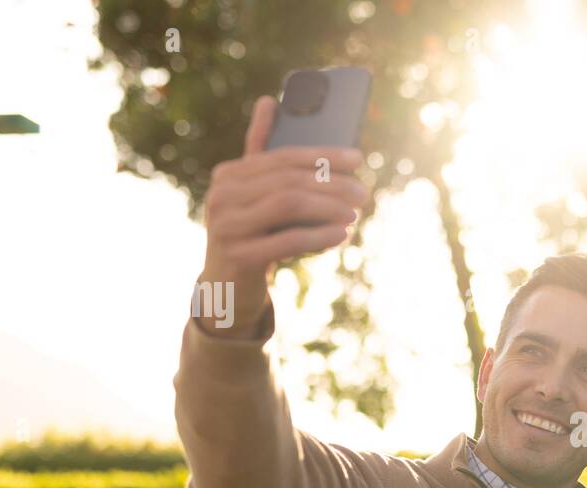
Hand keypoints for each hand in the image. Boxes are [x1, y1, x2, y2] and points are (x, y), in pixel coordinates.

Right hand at [196, 95, 369, 331]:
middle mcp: (222, 195)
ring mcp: (226, 225)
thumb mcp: (255, 195)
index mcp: (229, 174)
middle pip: (288, 180)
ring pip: (288, 205)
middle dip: (332, 184)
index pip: (283, 156)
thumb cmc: (252, 234)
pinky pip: (286, 240)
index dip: (323, 155)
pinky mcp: (238, 256)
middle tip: (364, 192)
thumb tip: (268, 100)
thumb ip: (262, 154)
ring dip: (329, 208)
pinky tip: (341, 234)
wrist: (227, 287)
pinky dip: (318, 236)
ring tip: (355, 214)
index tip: (358, 159)